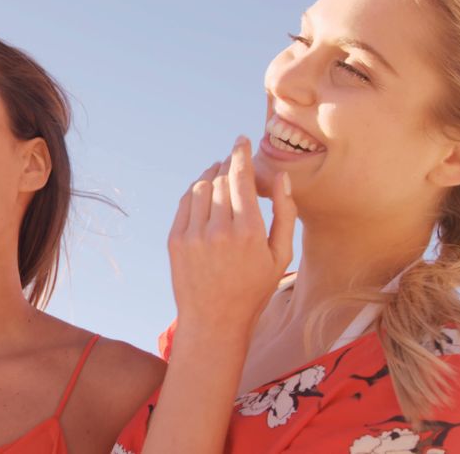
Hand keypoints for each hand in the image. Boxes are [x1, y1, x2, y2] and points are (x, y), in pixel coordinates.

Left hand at [167, 136, 296, 337]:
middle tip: (234, 163)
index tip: (240, 140)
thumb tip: (281, 178)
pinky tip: (204, 190)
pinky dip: (195, 190)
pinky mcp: (175, 240)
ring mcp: (193, 234)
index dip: (240, 154)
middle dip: (228, 166)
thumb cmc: (254, 288)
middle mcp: (219, 230)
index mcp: (250, 232)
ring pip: (201, 188)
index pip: (241, 178)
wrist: (214, 319)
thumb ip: (284, 213)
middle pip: (221, 180)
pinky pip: (185, 202)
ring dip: (211, 175)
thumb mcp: (280, 255)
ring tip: (219, 173)